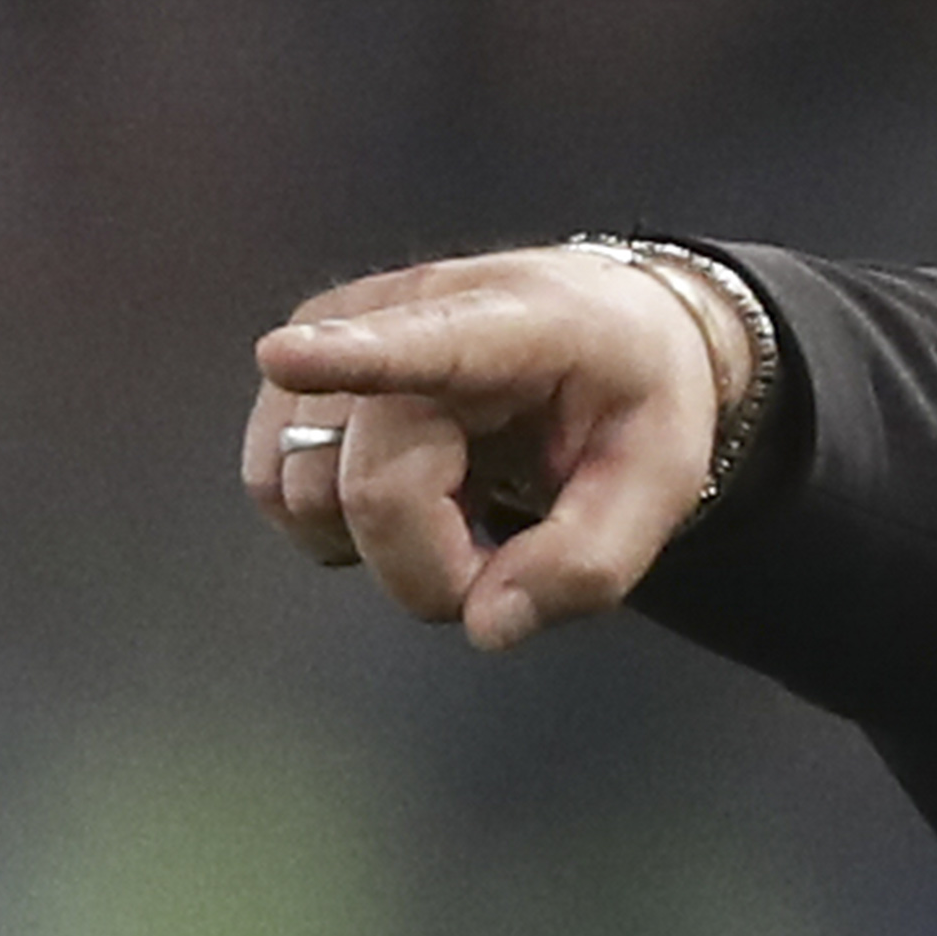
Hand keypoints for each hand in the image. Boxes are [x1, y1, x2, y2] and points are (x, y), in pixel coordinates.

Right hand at [243, 247, 740, 648]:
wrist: (616, 325)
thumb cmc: (635, 394)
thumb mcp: (662, 484)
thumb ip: (586, 565)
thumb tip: (484, 623)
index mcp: (517, 326)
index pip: (424, 342)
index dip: (347, 354)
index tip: (285, 354)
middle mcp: (406, 311)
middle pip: (369, 491)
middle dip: (429, 568)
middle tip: (501, 559)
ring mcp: (338, 335)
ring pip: (302, 494)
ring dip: (378, 544)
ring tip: (456, 510)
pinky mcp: (299, 369)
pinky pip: (274, 485)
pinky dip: (335, 523)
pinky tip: (406, 501)